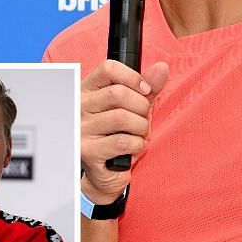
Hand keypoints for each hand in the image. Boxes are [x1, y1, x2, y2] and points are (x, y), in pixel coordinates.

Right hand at [80, 60, 169, 204]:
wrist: (105, 173)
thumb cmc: (117, 135)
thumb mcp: (132, 107)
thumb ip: (147, 88)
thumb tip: (162, 68)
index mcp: (87, 90)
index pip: (108, 69)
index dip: (133, 77)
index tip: (145, 91)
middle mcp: (79, 107)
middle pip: (118, 93)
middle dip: (141, 107)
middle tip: (142, 119)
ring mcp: (81, 129)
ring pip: (123, 118)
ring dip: (141, 128)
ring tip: (138, 135)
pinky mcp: (87, 151)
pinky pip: (123, 141)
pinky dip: (137, 145)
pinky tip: (132, 149)